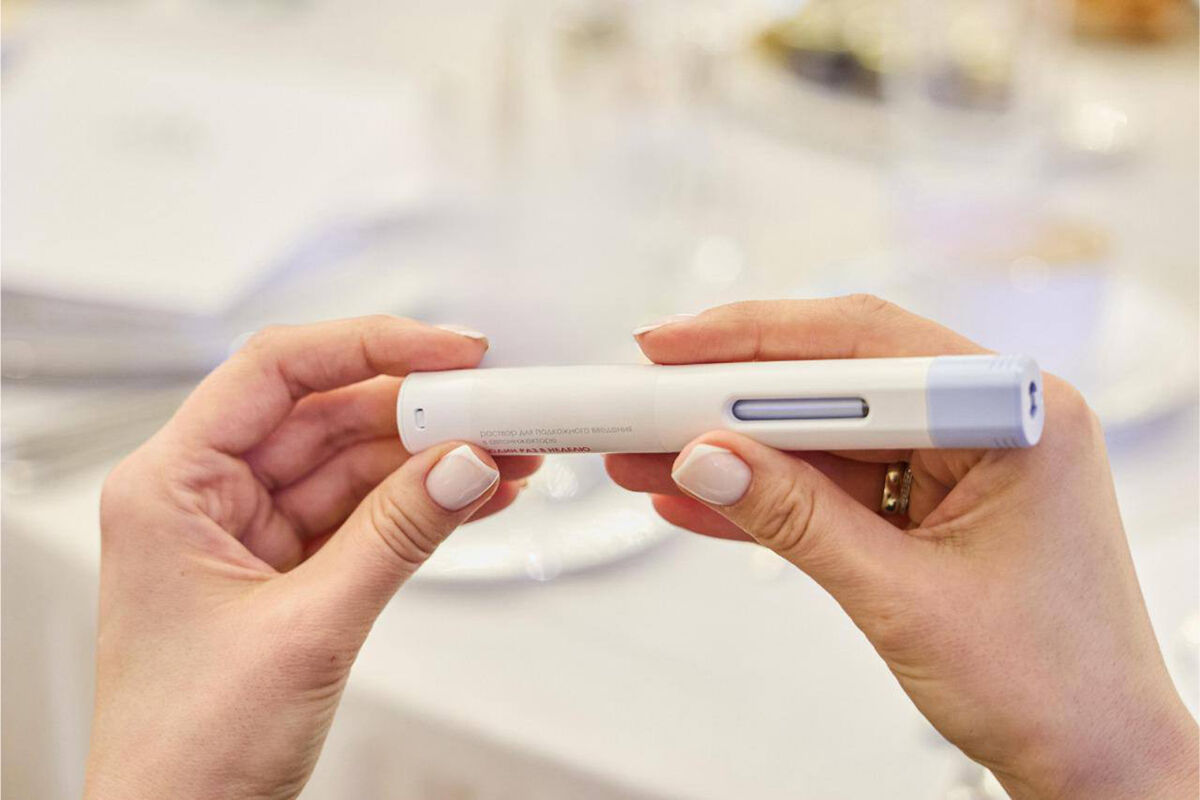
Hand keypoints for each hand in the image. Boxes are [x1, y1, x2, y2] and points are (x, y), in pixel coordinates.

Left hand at [85, 316, 540, 799]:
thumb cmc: (185, 750)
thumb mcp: (306, 628)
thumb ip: (395, 536)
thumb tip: (464, 463)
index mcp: (170, 486)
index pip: (276, 371)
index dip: (371, 346)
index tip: (450, 352)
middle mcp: (206, 497)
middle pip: (326, 414)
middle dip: (420, 411)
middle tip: (497, 409)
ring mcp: (250, 533)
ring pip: (354, 464)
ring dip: (432, 459)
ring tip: (507, 452)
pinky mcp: (289, 570)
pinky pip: (365, 515)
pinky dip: (421, 504)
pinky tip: (477, 494)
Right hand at [607, 296, 1197, 798]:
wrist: (1093, 764)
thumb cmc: (1054, 686)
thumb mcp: (904, 597)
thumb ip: (797, 521)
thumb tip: (710, 460)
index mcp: (1017, 417)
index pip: (867, 347)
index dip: (757, 342)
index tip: (678, 349)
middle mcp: (990, 423)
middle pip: (836, 383)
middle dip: (732, 399)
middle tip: (650, 400)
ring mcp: (956, 466)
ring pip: (821, 437)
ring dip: (736, 453)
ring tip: (651, 455)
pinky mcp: (925, 506)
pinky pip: (831, 485)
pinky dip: (768, 497)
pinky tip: (700, 497)